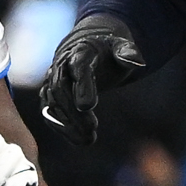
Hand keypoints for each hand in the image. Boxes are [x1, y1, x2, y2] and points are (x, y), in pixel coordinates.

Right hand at [38, 12, 142, 146]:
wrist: (88, 47)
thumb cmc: (109, 50)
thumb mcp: (121, 46)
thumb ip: (127, 52)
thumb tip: (135, 61)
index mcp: (81, 51)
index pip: (78, 66)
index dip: (82, 85)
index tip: (88, 106)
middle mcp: (61, 65)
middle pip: (60, 87)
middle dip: (73, 111)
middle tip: (92, 128)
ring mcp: (53, 80)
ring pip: (52, 102)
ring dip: (68, 123)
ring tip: (88, 139)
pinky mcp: (50, 95)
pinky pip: (49, 112)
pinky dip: (61, 128)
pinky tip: (78, 140)